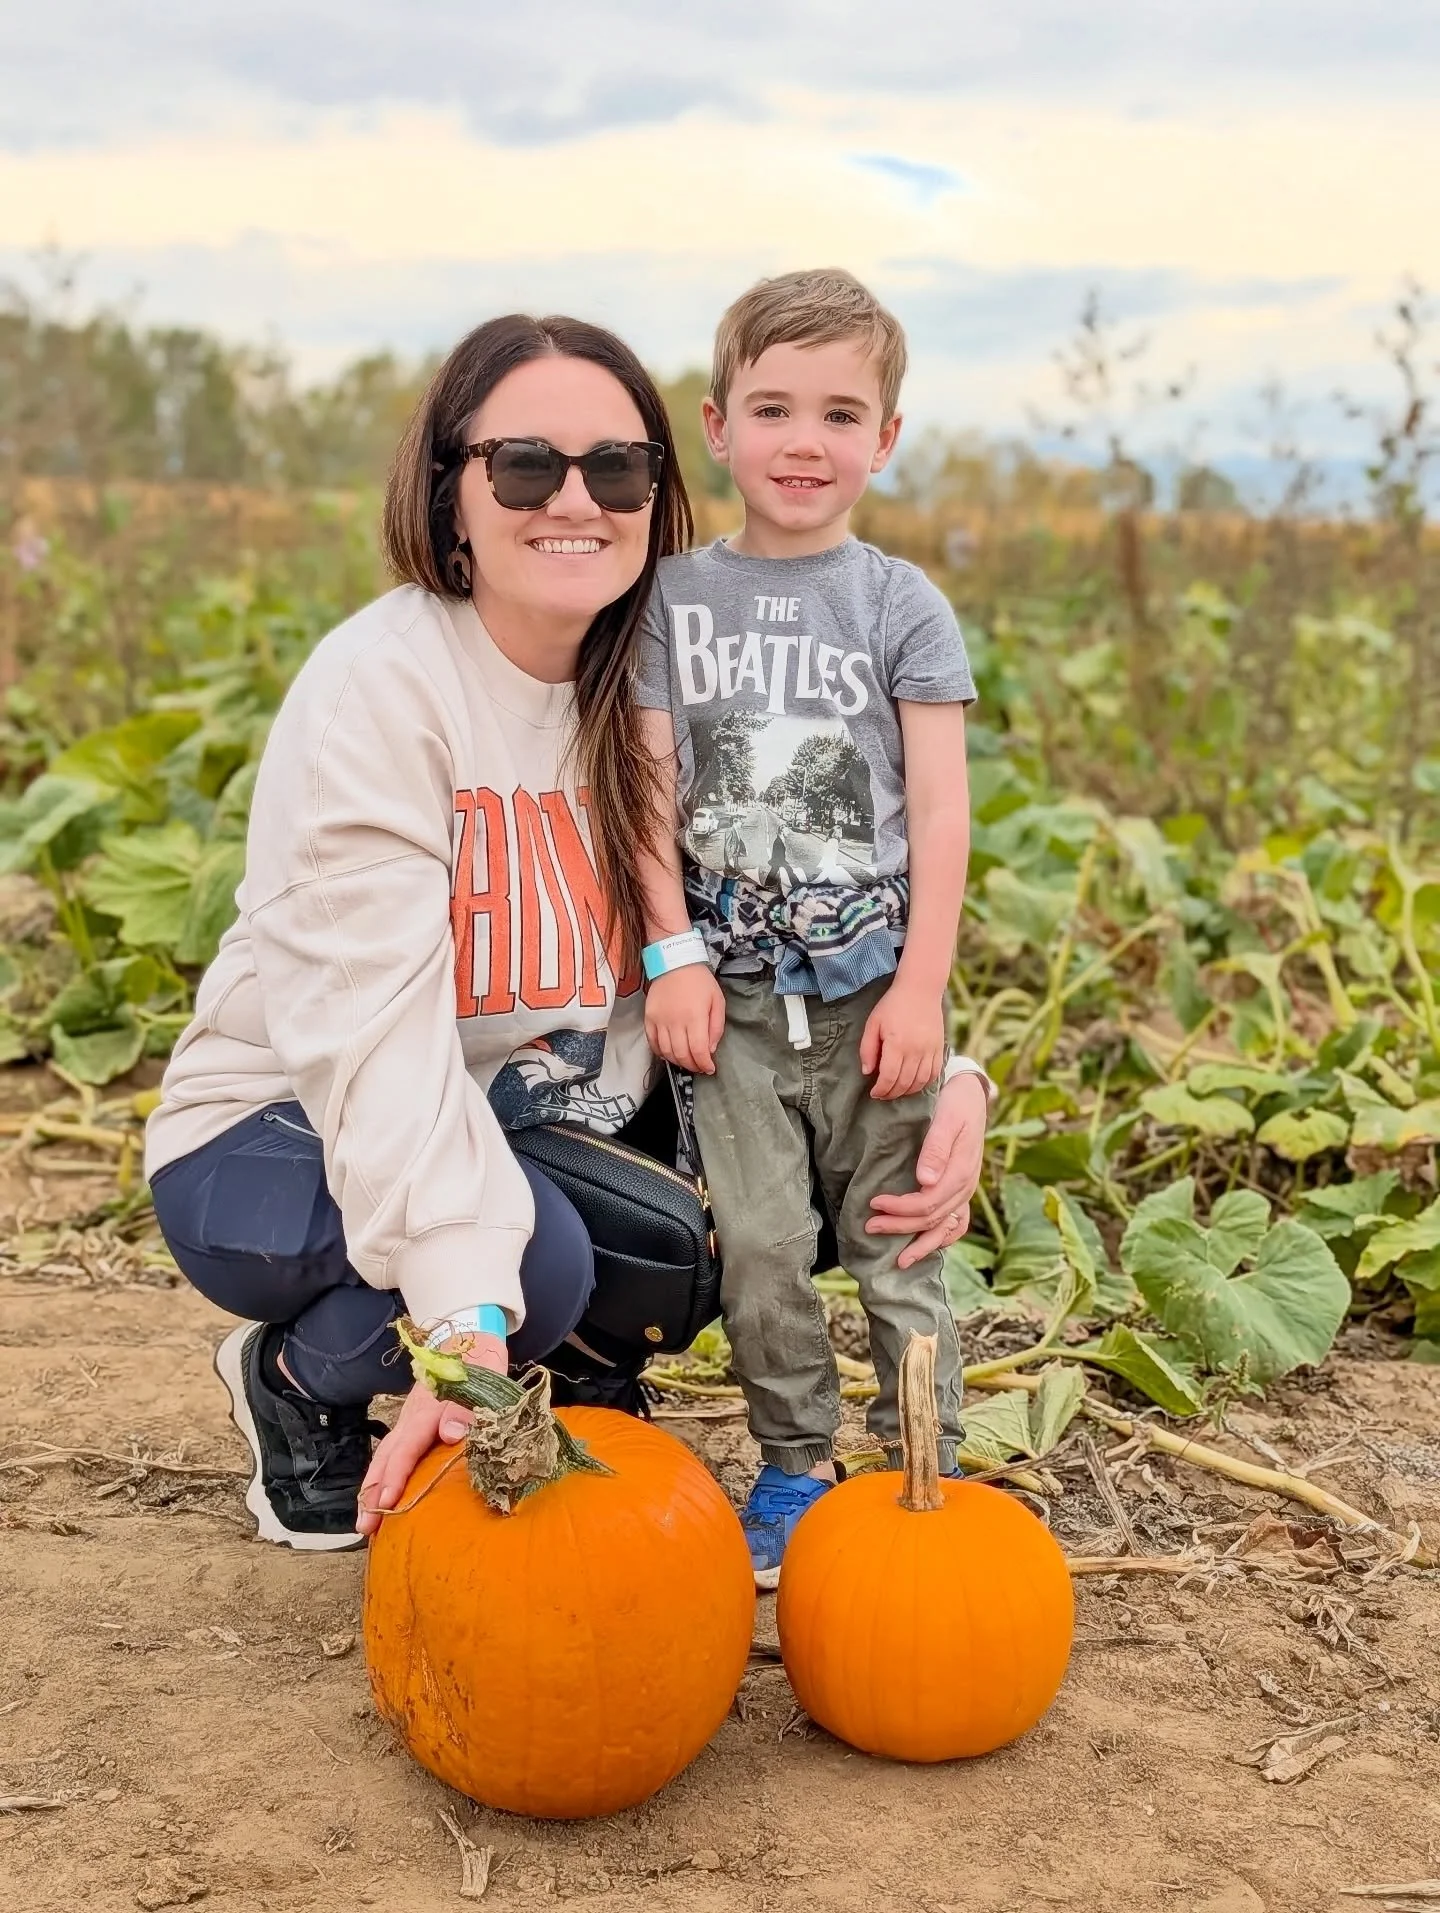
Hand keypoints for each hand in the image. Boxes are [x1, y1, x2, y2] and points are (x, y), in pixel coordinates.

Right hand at [356, 1330, 505, 1535]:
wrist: (468, 1341)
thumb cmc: (478, 1366)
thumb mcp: (481, 1380)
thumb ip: (465, 1408)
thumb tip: (449, 1434)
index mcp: (428, 1410)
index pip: (408, 1447)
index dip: (397, 1476)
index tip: (387, 1501)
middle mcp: (412, 1417)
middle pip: (386, 1456)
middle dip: (373, 1491)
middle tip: (365, 1526)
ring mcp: (409, 1421)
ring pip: (384, 1456)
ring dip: (373, 1487)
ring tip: (365, 1521)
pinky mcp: (412, 1425)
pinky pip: (392, 1453)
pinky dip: (383, 1476)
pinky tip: (380, 1496)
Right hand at [645, 965, 725, 1074]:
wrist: (674, 963)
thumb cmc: (699, 981)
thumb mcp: (717, 1000)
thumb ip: (716, 1027)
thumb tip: (710, 1049)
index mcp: (695, 1016)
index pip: (698, 1050)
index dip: (704, 1064)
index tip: (709, 1068)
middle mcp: (675, 1021)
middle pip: (682, 1055)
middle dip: (692, 1066)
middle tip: (699, 1067)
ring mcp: (659, 1020)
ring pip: (666, 1052)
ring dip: (677, 1062)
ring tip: (686, 1062)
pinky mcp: (649, 1018)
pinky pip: (652, 1042)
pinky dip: (661, 1053)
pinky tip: (670, 1054)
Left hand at [858, 980, 945, 1100]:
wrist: (920, 989)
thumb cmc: (893, 1005)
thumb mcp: (873, 1023)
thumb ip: (867, 1049)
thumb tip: (867, 1072)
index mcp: (897, 1044)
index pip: (889, 1077)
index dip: (881, 1090)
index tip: (874, 1093)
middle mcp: (916, 1050)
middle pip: (904, 1083)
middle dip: (891, 1093)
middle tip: (883, 1095)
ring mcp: (930, 1050)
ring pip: (920, 1082)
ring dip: (907, 1091)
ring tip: (896, 1090)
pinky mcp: (940, 1049)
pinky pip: (934, 1074)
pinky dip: (924, 1084)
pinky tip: (914, 1083)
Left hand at [865, 1071, 988, 1268]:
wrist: (971, 1094)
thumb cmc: (954, 1103)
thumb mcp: (947, 1118)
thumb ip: (936, 1148)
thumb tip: (924, 1181)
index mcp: (960, 1173)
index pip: (927, 1203)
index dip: (900, 1209)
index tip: (873, 1203)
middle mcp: (965, 1187)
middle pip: (931, 1219)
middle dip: (900, 1227)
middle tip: (870, 1227)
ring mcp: (965, 1192)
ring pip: (944, 1228)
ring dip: (921, 1245)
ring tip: (899, 1261)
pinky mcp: (960, 1190)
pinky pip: (955, 1223)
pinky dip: (941, 1238)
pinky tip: (924, 1246)